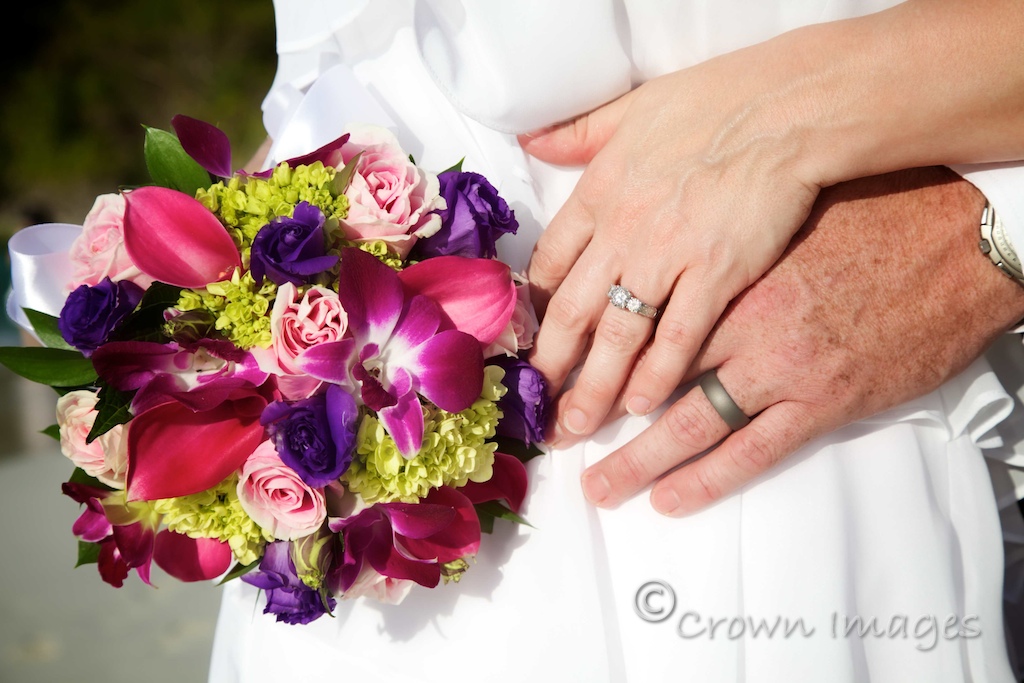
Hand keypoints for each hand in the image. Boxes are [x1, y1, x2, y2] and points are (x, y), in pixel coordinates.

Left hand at [521, 0, 1023, 445]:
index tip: (527, 344)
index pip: (549, 264)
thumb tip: (531, 139)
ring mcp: (669, 257)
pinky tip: (639, 407)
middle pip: (571, 312)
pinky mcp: (719, 277)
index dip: (535, 311)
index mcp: (599, 192)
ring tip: (575, 429)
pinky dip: (655, 376)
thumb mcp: (631, 107)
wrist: (788, 109)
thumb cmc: (714, 102)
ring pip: (617, 338)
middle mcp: (623, 231)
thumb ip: (579, 132)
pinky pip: (678, 339)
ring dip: (592, 389)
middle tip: (537, 408)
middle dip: (551, 367)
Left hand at [573, 167, 1023, 514]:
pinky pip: (755, 452)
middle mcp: (743, 320)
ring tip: (602, 486)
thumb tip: (662, 244)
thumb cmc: (867, 214)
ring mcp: (784, 365)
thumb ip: (715, 235)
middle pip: (651, 376)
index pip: (641, 317)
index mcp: (724, 270)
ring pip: (693, 423)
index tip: (558, 368)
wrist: (955, 241)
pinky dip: (710, 480)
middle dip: (597, 412)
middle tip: (558, 437)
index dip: (595, 347)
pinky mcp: (826, 400)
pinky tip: (672, 499)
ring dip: (640, 461)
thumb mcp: (776, 211)